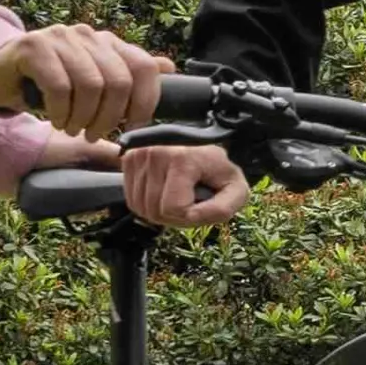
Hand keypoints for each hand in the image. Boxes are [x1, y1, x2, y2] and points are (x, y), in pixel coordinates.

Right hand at [0, 23, 167, 138]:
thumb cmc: (50, 80)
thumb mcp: (92, 78)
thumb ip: (127, 73)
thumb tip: (169, 67)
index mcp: (108, 42)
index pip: (144, 67)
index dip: (145, 101)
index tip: (132, 125)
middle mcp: (88, 35)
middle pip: (119, 81)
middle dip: (110, 117)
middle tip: (95, 135)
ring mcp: (61, 37)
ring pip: (91, 85)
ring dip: (84, 118)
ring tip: (73, 129)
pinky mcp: (34, 46)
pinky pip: (60, 86)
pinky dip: (61, 112)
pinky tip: (56, 121)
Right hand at [121, 141, 253, 228]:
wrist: (203, 147)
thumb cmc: (219, 171)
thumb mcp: (236, 190)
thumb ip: (222, 209)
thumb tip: (191, 216)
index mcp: (182, 159)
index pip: (173, 208)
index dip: (189, 216)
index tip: (201, 202)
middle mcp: (155, 153)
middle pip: (153, 211)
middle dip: (173, 216)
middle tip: (189, 201)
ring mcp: (139, 155)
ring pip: (140, 207)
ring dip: (159, 210)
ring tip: (176, 195)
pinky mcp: (129, 159)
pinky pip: (131, 199)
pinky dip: (146, 203)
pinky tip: (162, 192)